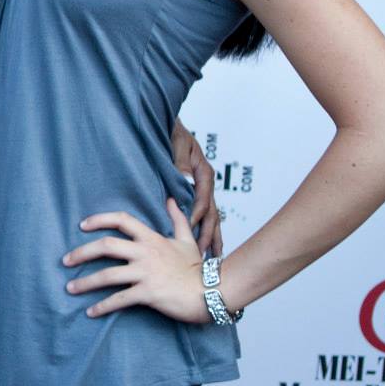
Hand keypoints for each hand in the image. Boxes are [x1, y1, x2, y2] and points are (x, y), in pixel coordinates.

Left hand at [63, 199, 208, 323]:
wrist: (214, 291)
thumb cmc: (199, 269)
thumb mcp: (188, 240)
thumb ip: (177, 220)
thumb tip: (171, 200)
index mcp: (151, 238)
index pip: (121, 219)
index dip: (99, 220)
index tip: (82, 225)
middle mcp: (145, 253)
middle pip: (105, 246)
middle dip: (81, 253)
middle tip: (65, 260)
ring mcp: (146, 273)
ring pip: (107, 275)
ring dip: (85, 283)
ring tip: (70, 288)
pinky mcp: (148, 294)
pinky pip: (119, 300)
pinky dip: (102, 307)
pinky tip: (91, 312)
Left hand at [170, 119, 222, 256]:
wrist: (171, 126)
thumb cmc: (173, 131)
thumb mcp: (177, 142)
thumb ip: (181, 160)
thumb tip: (186, 179)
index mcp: (203, 172)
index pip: (203, 196)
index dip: (198, 212)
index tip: (192, 227)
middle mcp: (205, 184)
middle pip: (212, 213)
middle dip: (209, 234)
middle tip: (206, 256)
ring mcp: (203, 190)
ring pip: (211, 218)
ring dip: (212, 238)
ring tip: (214, 260)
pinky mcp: (196, 195)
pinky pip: (204, 217)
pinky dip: (206, 232)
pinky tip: (205, 248)